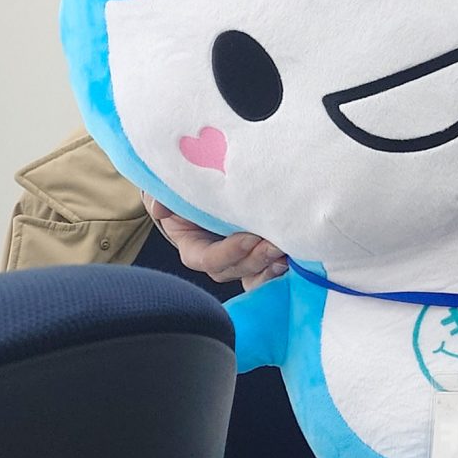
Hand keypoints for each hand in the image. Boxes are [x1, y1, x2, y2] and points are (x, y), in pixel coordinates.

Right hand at [143, 195, 287, 288]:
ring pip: (253, 274)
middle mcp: (217, 257)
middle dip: (256, 260)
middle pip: (234, 269)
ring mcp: (239, 258)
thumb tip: (160, 209)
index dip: (228, 252)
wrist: (208, 182)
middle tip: (276, 244)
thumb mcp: (168, 187)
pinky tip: (296, 256)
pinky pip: (267, 271)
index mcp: (193, 245)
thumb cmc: (186, 186)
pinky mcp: (257, 254)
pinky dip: (280, 267)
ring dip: (270, 268)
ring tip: (288, 253)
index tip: (249, 238)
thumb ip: (161, 197)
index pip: (207, 259)